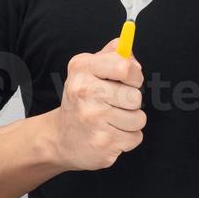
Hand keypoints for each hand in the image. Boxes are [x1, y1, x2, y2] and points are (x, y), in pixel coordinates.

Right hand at [48, 38, 145, 169]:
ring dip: (131, 121)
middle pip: (135, 96)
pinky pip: (136, 137)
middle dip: (132, 101)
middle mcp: (85, 92)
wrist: (60, 138)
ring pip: (139, 118)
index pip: (123, 67)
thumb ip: (113, 55)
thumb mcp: (89, 69)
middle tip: (116, 103)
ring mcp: (93, 119)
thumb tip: (134, 60)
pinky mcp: (103, 142)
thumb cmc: (82, 99)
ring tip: (112, 120)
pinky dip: (127, 137)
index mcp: (83, 69)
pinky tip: (110, 134)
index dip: (134, 74)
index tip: (130, 80)